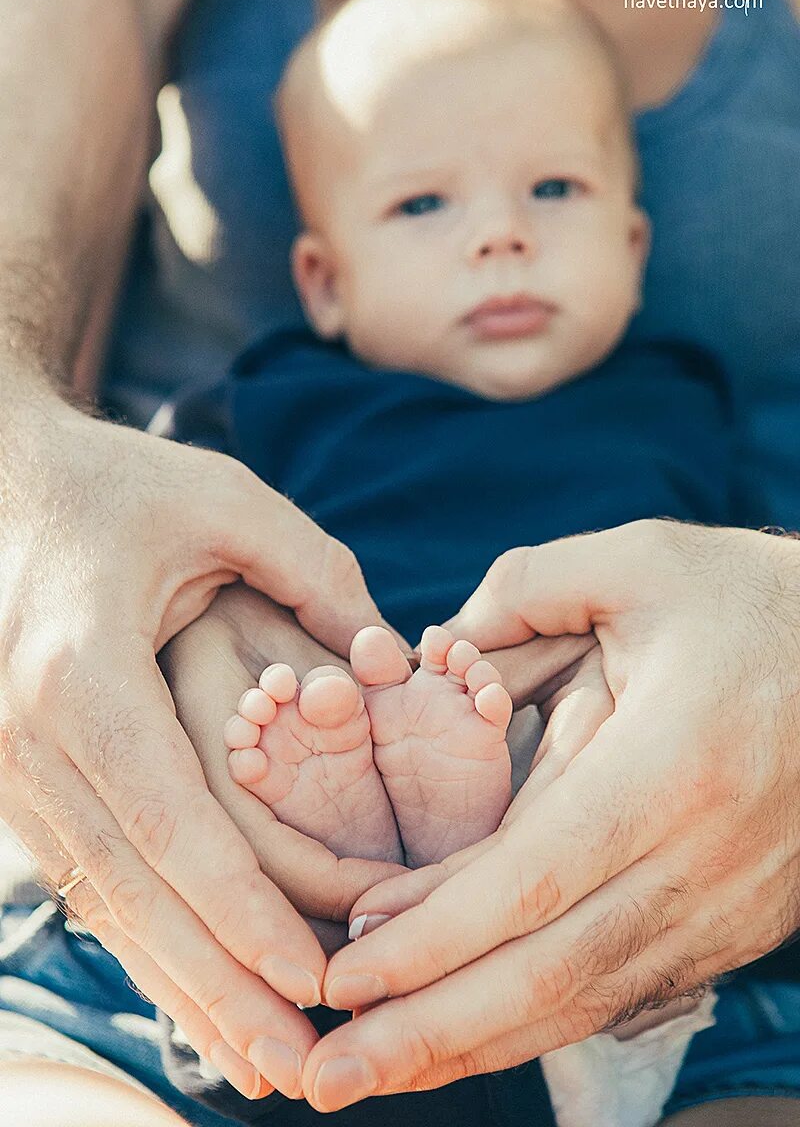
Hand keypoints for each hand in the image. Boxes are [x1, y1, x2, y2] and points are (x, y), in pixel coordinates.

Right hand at [0, 403, 390, 1099]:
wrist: (1, 482)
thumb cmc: (114, 485)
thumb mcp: (222, 503)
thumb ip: (316, 573)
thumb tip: (393, 660)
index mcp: (82, 673)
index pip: (173, 824)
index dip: (245, 911)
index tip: (315, 979)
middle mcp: (30, 738)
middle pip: (135, 892)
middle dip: (220, 988)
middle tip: (300, 1070)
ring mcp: (10, 767)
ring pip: (105, 904)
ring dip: (181, 988)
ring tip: (257, 1063)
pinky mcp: (18, 778)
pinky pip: (87, 877)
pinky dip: (144, 940)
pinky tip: (195, 994)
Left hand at [297, 521, 799, 1111]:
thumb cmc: (747, 603)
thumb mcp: (639, 563)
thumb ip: (523, 588)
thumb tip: (423, 647)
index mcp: (671, 766)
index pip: (530, 881)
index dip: (430, 940)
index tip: (342, 973)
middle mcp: (700, 858)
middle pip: (550, 973)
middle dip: (429, 1031)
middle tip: (327, 1073)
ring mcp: (725, 906)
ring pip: (585, 1002)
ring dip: (474, 1045)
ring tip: (378, 1069)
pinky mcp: (730, 924)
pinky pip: (621, 991)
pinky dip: (537, 1021)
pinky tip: (469, 1030)